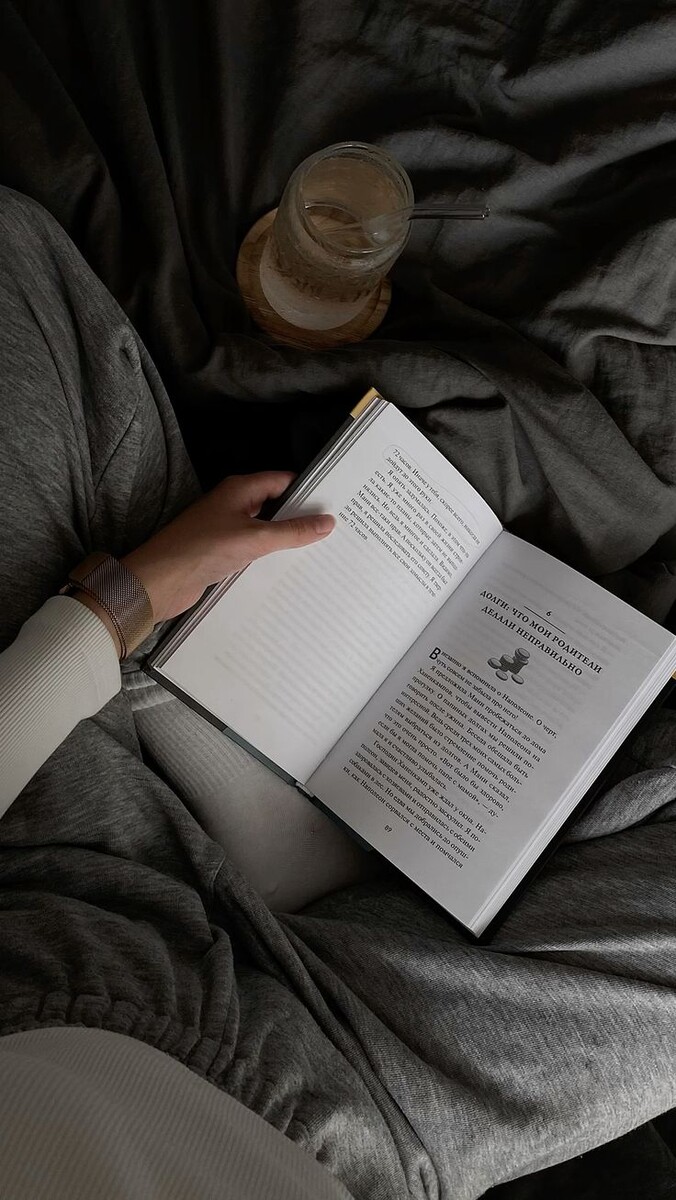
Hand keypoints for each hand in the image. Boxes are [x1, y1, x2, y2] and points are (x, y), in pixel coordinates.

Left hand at [122, 471, 334, 623]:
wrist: (160, 581)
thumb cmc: (203, 550)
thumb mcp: (255, 539)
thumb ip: (292, 532)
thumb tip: (327, 522)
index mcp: (240, 489)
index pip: (283, 481)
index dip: (309, 491)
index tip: (336, 504)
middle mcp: (233, 504)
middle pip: (276, 505)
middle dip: (301, 517)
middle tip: (336, 531)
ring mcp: (226, 528)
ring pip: (265, 529)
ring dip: (286, 539)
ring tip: (321, 552)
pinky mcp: (221, 552)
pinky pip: (254, 549)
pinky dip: (270, 556)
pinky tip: (289, 570)